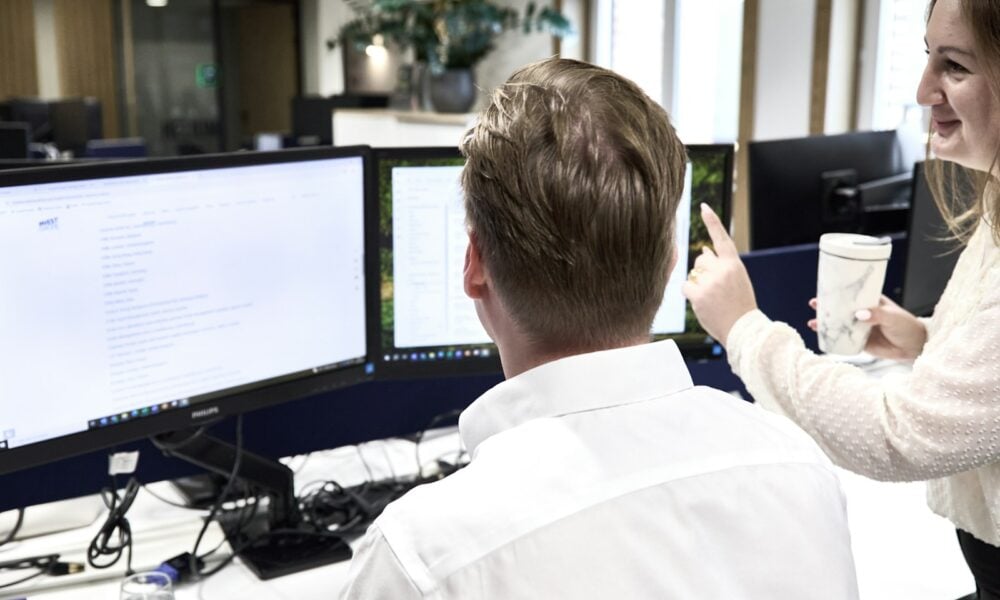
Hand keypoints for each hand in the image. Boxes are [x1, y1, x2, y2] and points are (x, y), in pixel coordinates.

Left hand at [682, 203, 757, 346]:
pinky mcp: (698, 295)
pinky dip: (690, 293)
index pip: (721, 239)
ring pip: (693, 273)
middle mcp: (722, 270)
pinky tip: (702, 301)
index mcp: (734, 264)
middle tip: (715, 288)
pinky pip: (686, 286)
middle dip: (703, 271)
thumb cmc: (739, 304)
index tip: (703, 207)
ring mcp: (710, 282)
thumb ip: (722, 264)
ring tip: (712, 297)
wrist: (742, 329)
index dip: (712, 222)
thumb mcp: (737, 280)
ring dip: (698, 283)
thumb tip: (703, 251)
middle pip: (701, 260)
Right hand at [807, 295, 927, 359]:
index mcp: (870, 301)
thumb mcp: (892, 316)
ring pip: (839, 324)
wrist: (913, 347)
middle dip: (826, 306)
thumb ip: (876, 314)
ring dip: (825, 323)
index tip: (825, 289)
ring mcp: (859, 327)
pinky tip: (822, 337)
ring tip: (812, 323)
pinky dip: (832, 338)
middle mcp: (862, 313)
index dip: (837, 292)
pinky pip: (843, 339)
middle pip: (840, 308)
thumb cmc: (906, 326)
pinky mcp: (859, 341)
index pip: (851, 294)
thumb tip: (859, 314)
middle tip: (814, 303)